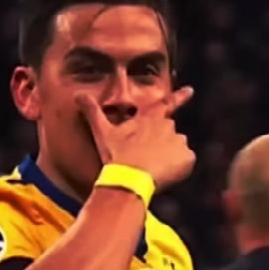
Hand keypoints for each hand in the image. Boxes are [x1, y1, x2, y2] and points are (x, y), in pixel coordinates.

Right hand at [76, 87, 196, 192]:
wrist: (130, 179)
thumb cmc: (116, 156)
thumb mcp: (102, 132)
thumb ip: (92, 112)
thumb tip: (78, 94)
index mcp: (149, 119)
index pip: (166, 103)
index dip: (179, 96)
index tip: (190, 90)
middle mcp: (167, 126)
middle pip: (169, 131)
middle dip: (161, 141)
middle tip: (145, 157)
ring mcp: (178, 141)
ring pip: (178, 146)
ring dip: (169, 154)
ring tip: (152, 167)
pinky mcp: (187, 158)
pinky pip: (187, 161)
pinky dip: (179, 167)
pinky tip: (164, 174)